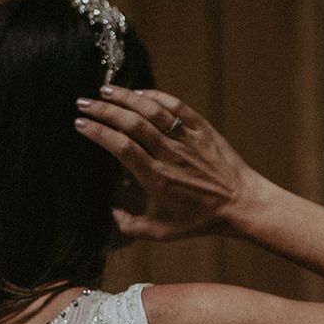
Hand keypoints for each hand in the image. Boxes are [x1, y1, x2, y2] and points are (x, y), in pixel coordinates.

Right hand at [74, 86, 256, 240]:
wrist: (242, 204)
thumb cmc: (203, 221)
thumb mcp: (166, 233)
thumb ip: (134, 227)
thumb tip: (111, 215)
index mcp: (157, 179)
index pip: (121, 147)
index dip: (98, 133)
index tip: (80, 125)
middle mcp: (170, 155)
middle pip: (131, 123)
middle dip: (103, 110)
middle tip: (82, 103)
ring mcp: (187, 139)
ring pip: (151, 109)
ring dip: (125, 97)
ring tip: (104, 90)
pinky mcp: (202, 129)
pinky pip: (174, 106)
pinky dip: (154, 95)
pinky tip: (138, 93)